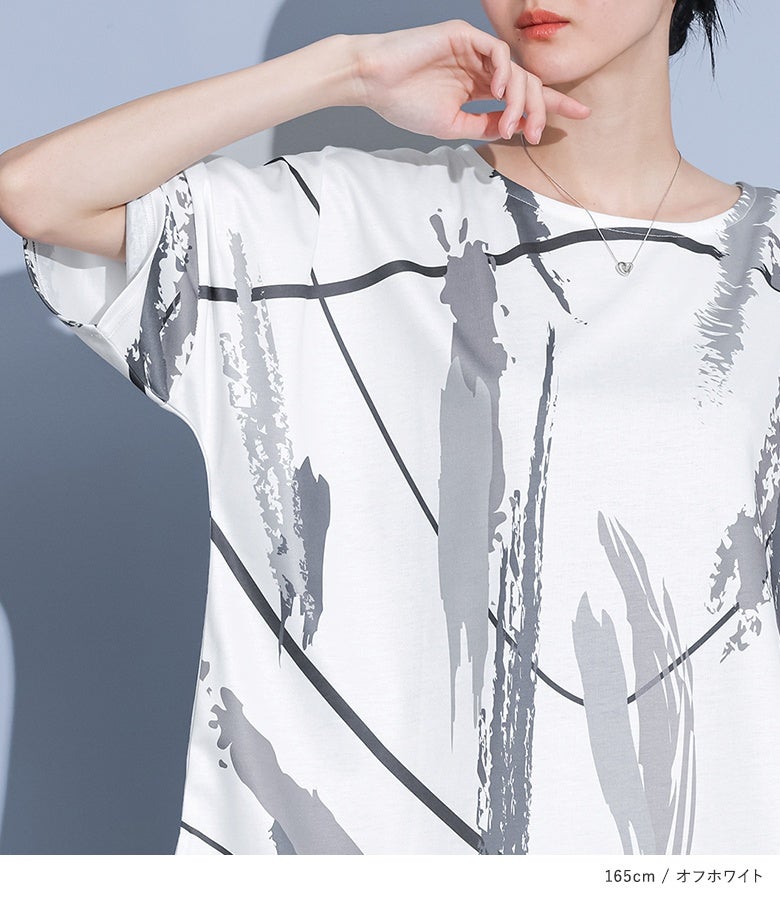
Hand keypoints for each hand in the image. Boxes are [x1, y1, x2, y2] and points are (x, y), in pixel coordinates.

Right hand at [352, 19, 590, 142]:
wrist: (374, 83)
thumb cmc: (405, 104)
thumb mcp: (452, 126)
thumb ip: (484, 126)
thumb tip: (516, 130)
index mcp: (478, 86)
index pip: (522, 95)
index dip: (550, 105)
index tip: (578, 117)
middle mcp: (481, 67)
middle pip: (527, 83)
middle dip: (543, 107)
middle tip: (542, 133)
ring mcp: (474, 50)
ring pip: (516, 70)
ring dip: (521, 99)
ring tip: (513, 124)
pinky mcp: (464, 35)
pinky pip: (497, 50)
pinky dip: (505, 72)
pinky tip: (500, 94)